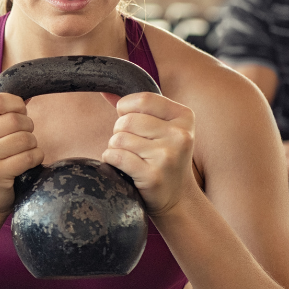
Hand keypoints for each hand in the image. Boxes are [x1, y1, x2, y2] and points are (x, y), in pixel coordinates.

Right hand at [0, 92, 43, 216]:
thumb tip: (27, 94)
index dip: (16, 104)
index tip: (20, 114)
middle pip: (15, 120)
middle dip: (28, 127)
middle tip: (24, 138)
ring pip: (25, 138)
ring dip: (32, 144)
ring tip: (23, 152)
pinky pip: (29, 157)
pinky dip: (35, 158)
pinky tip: (27, 163)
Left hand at [102, 92, 198, 216]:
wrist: (177, 198)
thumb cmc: (162, 157)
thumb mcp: (160, 128)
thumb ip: (134, 107)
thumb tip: (104, 90)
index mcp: (184, 117)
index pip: (142, 99)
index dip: (125, 109)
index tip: (130, 122)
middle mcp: (180, 135)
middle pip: (127, 120)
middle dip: (119, 132)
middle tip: (132, 146)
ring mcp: (168, 156)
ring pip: (119, 138)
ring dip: (115, 148)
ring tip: (130, 158)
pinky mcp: (153, 175)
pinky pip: (116, 156)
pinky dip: (111, 160)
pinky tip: (124, 167)